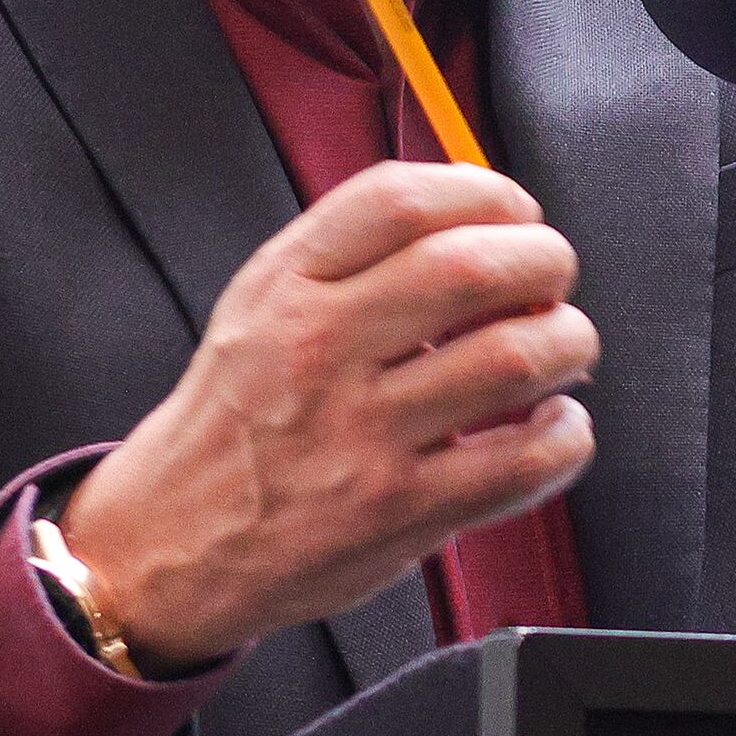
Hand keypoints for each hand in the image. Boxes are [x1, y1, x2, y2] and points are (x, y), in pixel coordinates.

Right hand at [56, 162, 593, 665]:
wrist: (168, 542)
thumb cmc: (235, 423)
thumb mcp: (260, 308)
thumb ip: (353, 256)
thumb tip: (477, 212)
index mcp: (286, 289)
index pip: (399, 201)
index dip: (486, 193)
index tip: (516, 213)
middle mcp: (320, 351)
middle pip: (472, 268)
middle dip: (544, 262)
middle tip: (551, 281)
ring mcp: (362, 434)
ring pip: (512, 358)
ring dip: (568, 344)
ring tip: (562, 349)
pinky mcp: (400, 511)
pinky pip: (524, 460)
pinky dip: (567, 436)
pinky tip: (554, 425)